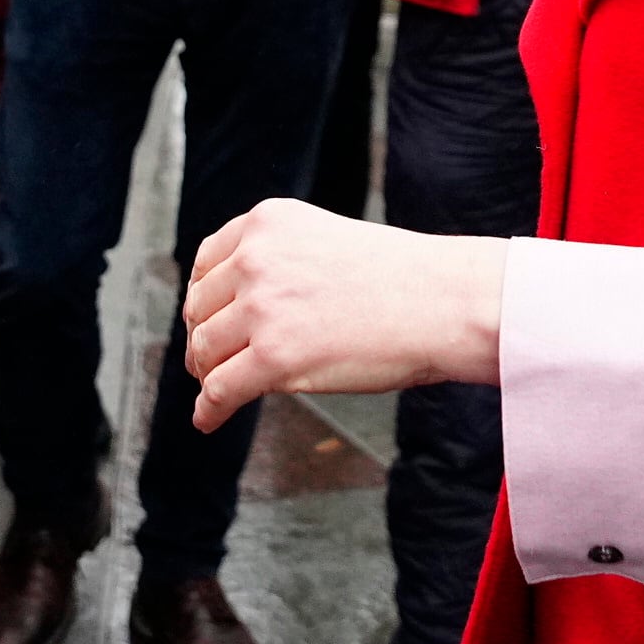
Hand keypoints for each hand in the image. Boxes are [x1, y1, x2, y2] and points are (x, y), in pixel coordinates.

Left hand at [181, 199, 504, 432]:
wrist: (443, 302)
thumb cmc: (401, 278)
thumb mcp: (325, 241)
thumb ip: (280, 260)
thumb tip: (239, 308)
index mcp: (268, 223)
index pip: (207, 262)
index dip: (202, 299)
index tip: (205, 321)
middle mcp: (256, 258)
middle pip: (201, 309)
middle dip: (202, 339)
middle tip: (209, 363)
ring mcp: (262, 307)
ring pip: (205, 351)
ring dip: (207, 375)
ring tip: (215, 392)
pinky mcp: (273, 357)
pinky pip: (220, 390)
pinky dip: (209, 410)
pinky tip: (208, 420)